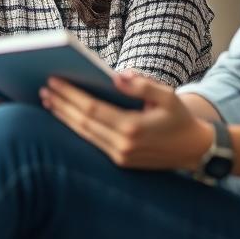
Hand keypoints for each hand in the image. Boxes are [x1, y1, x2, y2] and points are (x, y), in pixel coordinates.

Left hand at [40, 71, 213, 170]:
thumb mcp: (168, 96)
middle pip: (81, 122)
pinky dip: (75, 128)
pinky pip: (91, 142)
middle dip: (61, 105)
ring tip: (48, 101)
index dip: (70, 95)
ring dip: (63, 117)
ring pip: (83, 134)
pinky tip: (65, 115)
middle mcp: (123, 146)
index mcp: (133, 128)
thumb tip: (115, 76)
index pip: (91, 109)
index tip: (53, 81)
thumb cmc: (180, 117)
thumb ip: (142, 85)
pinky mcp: (120, 162)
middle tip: (43, 89)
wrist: (195, 150)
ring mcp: (120, 157)